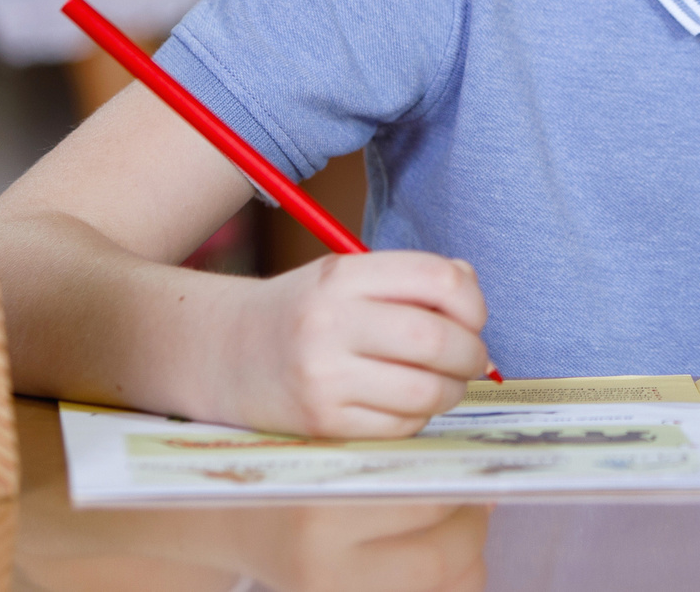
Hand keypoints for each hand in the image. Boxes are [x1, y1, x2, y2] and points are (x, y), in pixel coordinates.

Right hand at [222, 250, 491, 438]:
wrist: (225, 353)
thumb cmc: (305, 313)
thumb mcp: (348, 278)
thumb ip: (411, 280)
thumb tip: (474, 302)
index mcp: (344, 275)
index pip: (438, 280)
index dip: (473, 302)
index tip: (473, 318)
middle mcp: (330, 322)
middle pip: (436, 340)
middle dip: (472, 354)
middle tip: (474, 360)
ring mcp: (323, 376)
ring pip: (425, 391)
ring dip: (452, 391)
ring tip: (446, 384)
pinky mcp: (322, 421)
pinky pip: (400, 425)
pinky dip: (419, 416)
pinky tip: (407, 403)